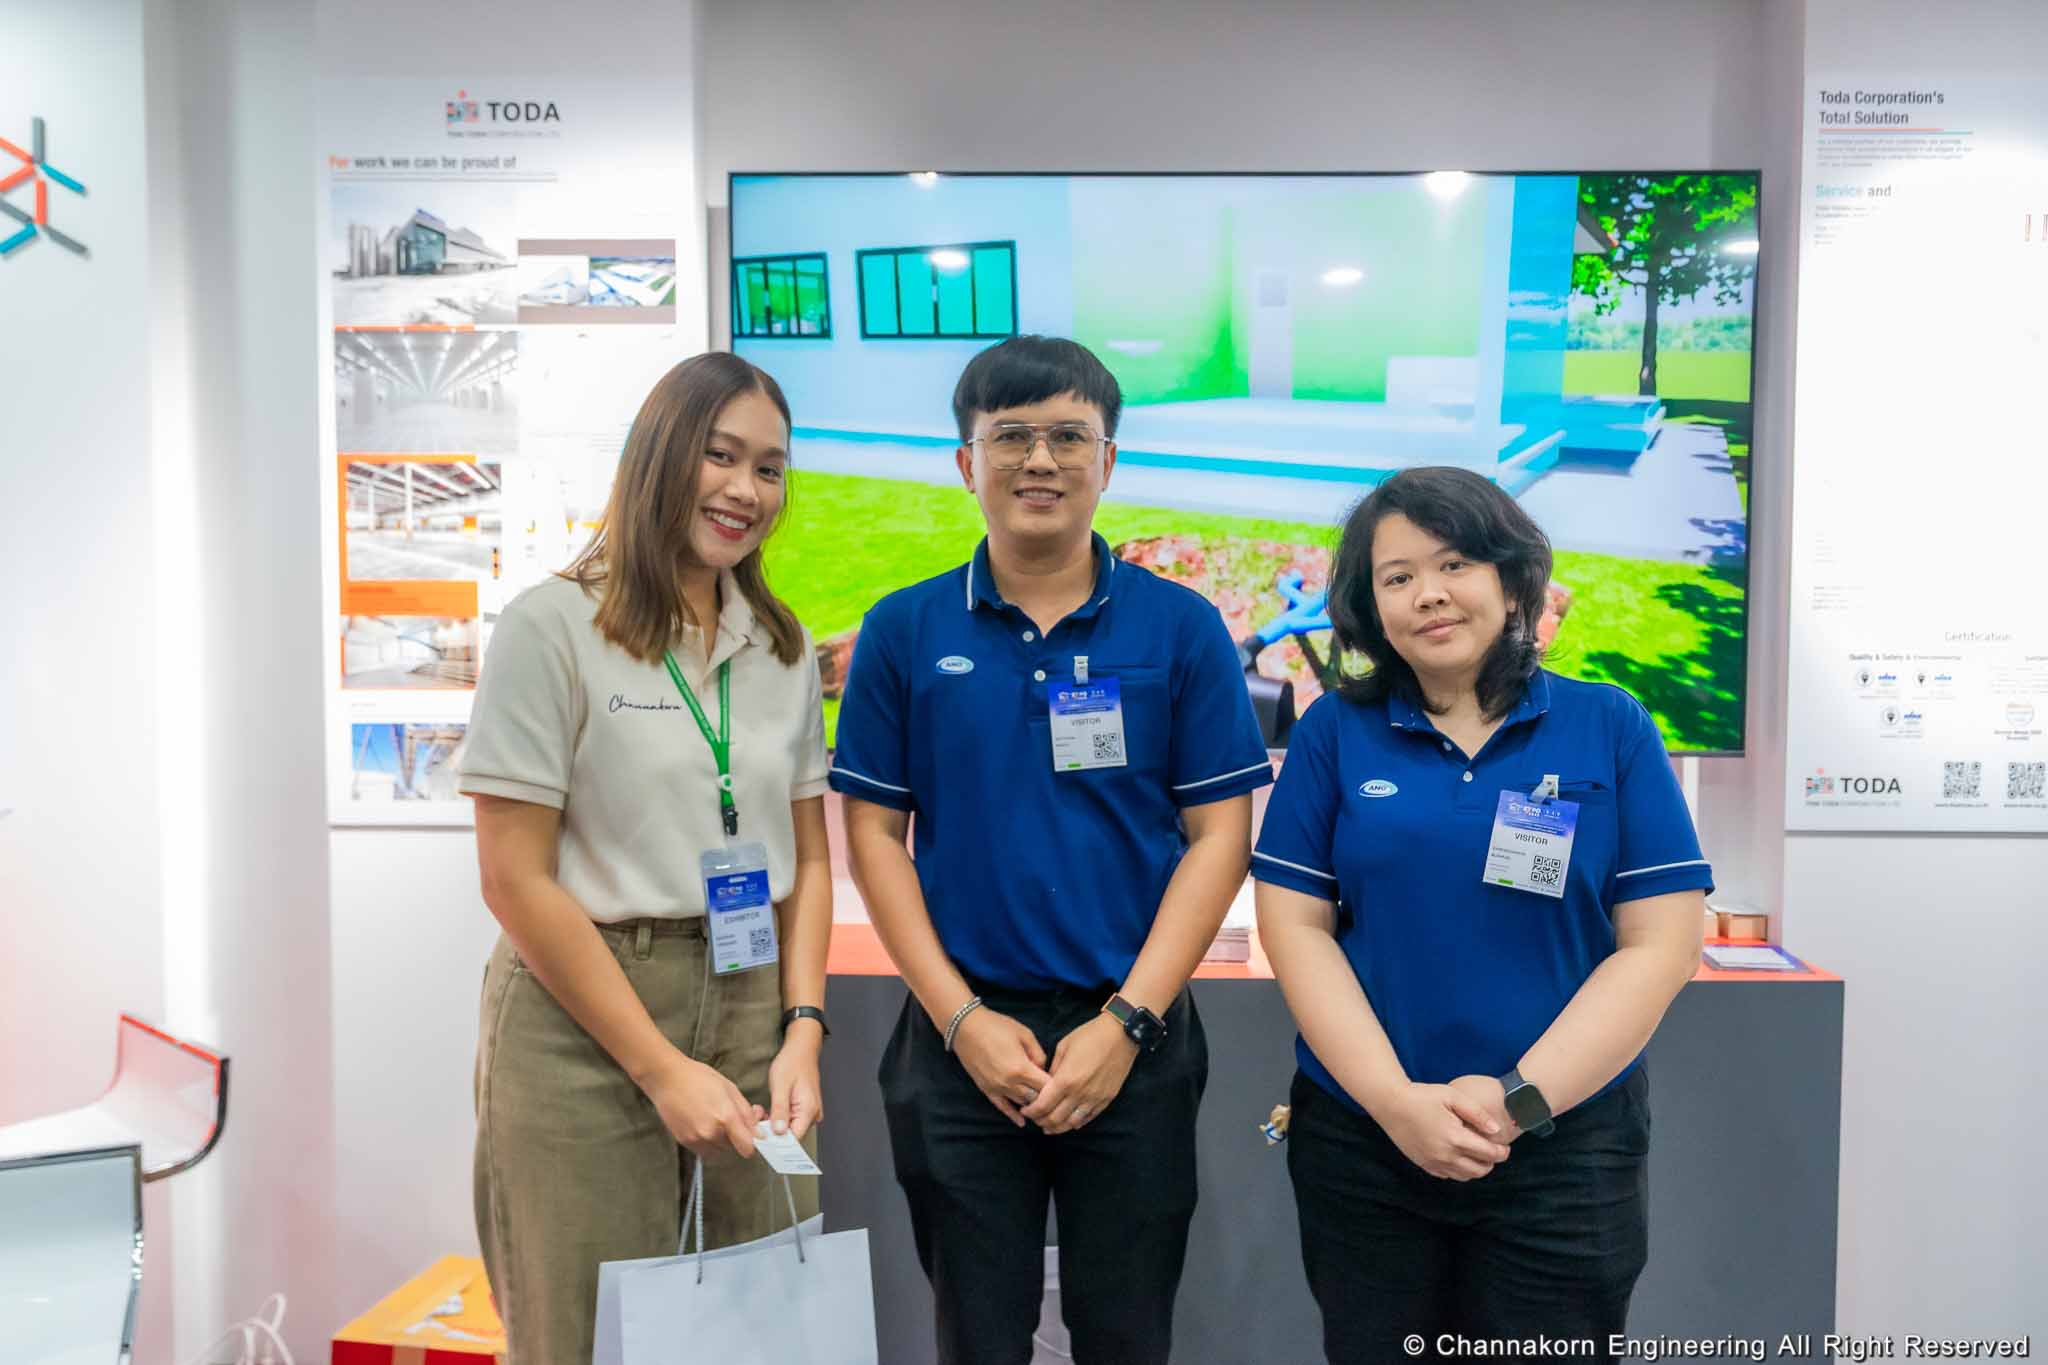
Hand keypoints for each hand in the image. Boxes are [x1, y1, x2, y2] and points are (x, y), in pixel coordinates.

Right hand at [642, 1053, 763, 1159]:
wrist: (668, 1078)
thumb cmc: (699, 1078)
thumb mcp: (730, 1089)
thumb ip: (746, 1113)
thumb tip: (758, 1131)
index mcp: (726, 1117)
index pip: (747, 1148)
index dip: (753, 1144)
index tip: (752, 1137)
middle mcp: (711, 1132)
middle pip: (733, 1148)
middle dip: (736, 1137)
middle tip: (732, 1120)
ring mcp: (696, 1138)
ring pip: (718, 1151)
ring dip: (721, 1141)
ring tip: (715, 1120)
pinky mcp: (684, 1141)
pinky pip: (703, 1150)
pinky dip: (707, 1142)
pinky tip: (704, 1123)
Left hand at [768, 1024, 824, 1137]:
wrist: (801, 1050)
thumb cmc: (792, 1062)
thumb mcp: (781, 1085)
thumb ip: (780, 1110)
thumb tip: (778, 1132)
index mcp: (809, 1109)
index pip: (794, 1138)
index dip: (777, 1141)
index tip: (761, 1138)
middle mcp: (812, 1114)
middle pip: (791, 1135)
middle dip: (772, 1132)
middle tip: (758, 1120)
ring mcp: (808, 1112)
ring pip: (789, 1129)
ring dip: (773, 1125)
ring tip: (762, 1112)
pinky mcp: (803, 1110)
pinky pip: (789, 1122)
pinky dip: (777, 1119)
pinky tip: (769, 1111)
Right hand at [949, 1006, 1052, 1127]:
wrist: (966, 1027)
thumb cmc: (997, 1026)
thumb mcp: (1025, 1034)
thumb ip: (1038, 1054)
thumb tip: (1043, 1069)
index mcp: (1021, 1068)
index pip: (1046, 1086)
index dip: (1057, 1087)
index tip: (1063, 1084)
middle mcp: (1009, 1082)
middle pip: (1035, 1098)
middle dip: (1046, 1098)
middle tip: (1056, 1097)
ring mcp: (997, 1088)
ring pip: (1021, 1104)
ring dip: (1032, 1104)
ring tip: (1044, 1107)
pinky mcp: (986, 1090)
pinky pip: (1002, 1107)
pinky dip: (1013, 1115)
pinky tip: (1022, 1122)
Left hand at [1022, 1013, 1137, 1133]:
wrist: (1120, 1035)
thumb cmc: (1089, 1036)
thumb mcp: (1063, 1047)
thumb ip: (1053, 1069)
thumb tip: (1046, 1084)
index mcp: (1066, 1080)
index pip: (1043, 1105)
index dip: (1031, 1111)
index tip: (1025, 1110)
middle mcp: (1079, 1093)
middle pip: (1055, 1118)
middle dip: (1041, 1121)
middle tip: (1035, 1118)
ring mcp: (1094, 1098)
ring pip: (1072, 1123)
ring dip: (1057, 1127)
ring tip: (1049, 1126)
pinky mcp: (1106, 1099)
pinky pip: (1088, 1118)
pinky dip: (1076, 1123)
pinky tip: (1069, 1122)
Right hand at [1375, 1082, 1512, 1180]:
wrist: (1391, 1104)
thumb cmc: (1422, 1096)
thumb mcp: (1452, 1096)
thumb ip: (1477, 1113)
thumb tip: (1496, 1130)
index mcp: (1455, 1137)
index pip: (1488, 1154)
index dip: (1501, 1152)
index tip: (1506, 1147)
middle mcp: (1446, 1155)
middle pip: (1479, 1169)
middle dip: (1491, 1163)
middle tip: (1495, 1152)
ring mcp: (1434, 1162)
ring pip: (1465, 1176)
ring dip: (1476, 1169)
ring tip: (1479, 1156)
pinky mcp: (1424, 1164)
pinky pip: (1448, 1176)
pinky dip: (1459, 1171)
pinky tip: (1459, 1158)